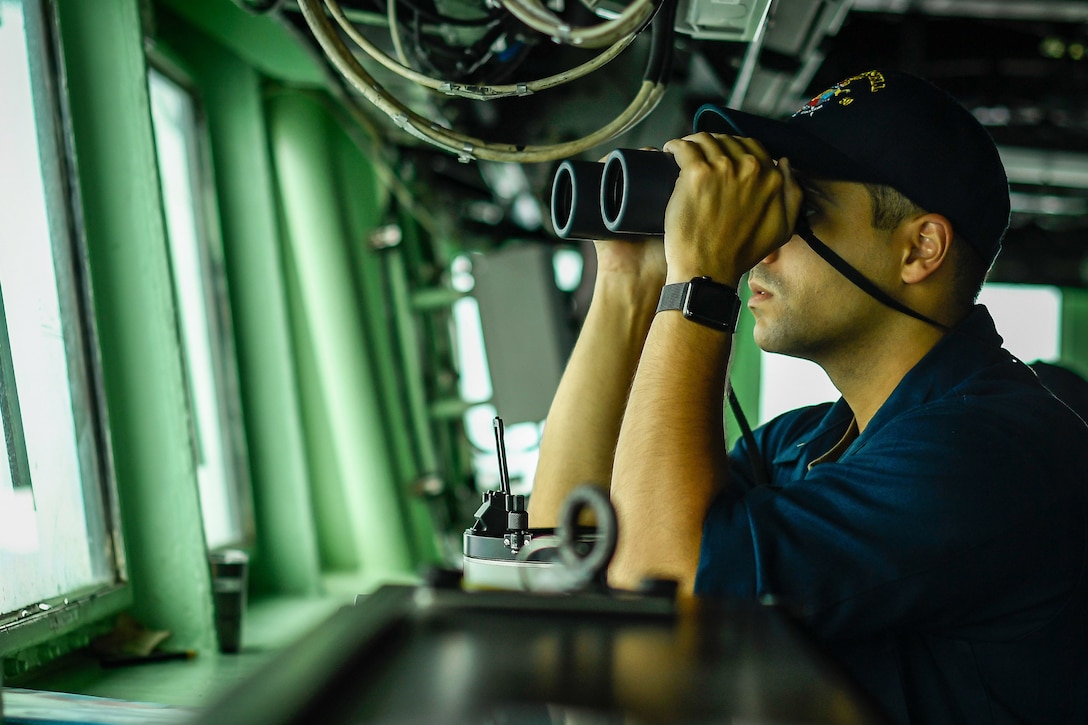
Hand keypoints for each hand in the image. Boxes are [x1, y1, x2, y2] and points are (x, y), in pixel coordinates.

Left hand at [661, 133, 802, 286]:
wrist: (709, 270)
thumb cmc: (742, 253)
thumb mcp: (784, 230)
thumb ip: (792, 195)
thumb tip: (783, 163)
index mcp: (771, 178)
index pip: (752, 146)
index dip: (735, 148)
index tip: (722, 156)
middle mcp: (749, 168)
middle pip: (728, 140)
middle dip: (714, 144)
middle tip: (700, 155)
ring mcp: (721, 168)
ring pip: (705, 140)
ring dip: (694, 143)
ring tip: (684, 152)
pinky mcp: (695, 174)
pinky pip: (684, 147)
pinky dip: (675, 146)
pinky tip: (670, 151)